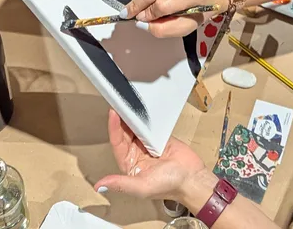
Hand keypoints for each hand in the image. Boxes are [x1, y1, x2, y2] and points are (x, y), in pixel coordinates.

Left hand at [94, 110, 210, 202]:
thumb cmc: (169, 185)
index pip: (117, 144)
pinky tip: (141, 110)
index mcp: (129, 165)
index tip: (113, 114)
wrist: (192, 177)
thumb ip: (121, 184)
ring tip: (127, 104)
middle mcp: (136, 154)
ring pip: (135, 128)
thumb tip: (99, 185)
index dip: (114, 129)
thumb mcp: (142, 187)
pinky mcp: (159, 136)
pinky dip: (145, 118)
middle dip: (121, 120)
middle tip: (119, 105)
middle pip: (124, 133)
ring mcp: (147, 144)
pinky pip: (149, 125)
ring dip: (131, 118)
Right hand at [123, 0, 228, 36]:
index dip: (149, 14)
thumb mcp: (187, 27)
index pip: (163, 4)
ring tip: (132, 9)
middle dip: (137, 4)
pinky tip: (143, 1)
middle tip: (126, 14)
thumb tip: (142, 23)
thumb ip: (164, 29)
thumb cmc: (199, 12)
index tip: (140, 20)